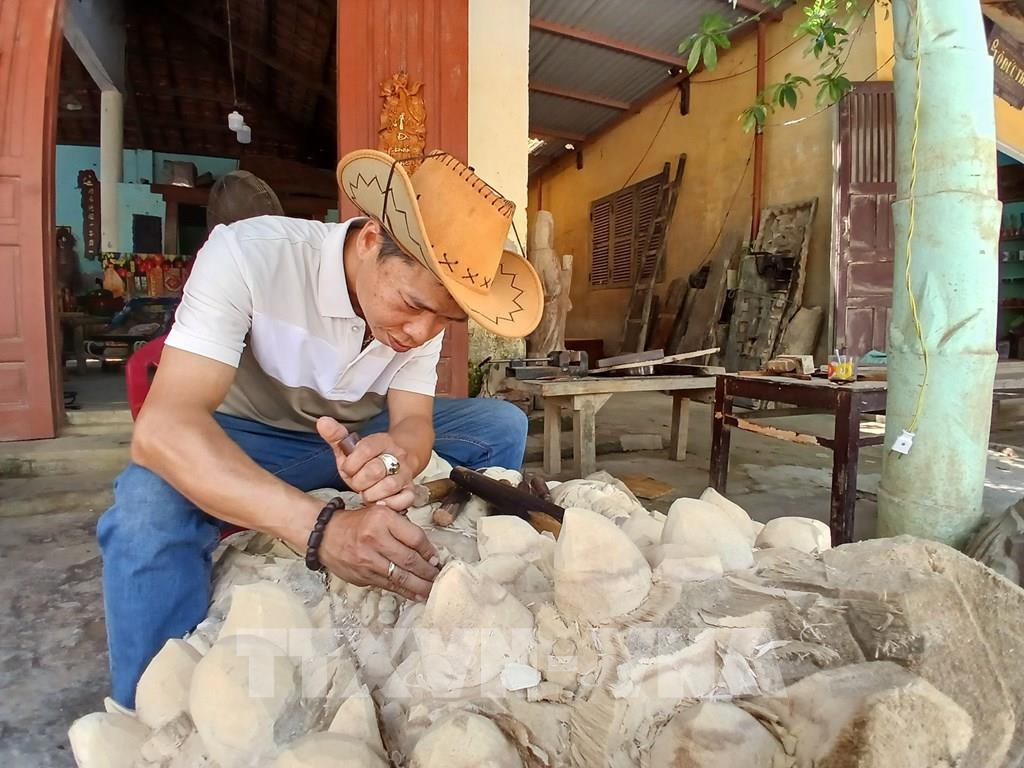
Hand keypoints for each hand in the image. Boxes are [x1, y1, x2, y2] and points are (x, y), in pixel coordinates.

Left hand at [317, 417, 415, 510]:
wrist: (398, 461)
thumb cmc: (369, 459)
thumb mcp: (351, 447)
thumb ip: (337, 436)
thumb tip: (322, 422)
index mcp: (382, 441)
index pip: (366, 449)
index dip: (352, 463)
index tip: (347, 469)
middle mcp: (397, 456)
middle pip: (375, 470)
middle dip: (359, 482)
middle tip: (357, 483)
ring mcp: (406, 473)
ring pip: (390, 485)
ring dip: (372, 494)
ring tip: (366, 494)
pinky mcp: (410, 489)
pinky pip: (406, 499)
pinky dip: (390, 504)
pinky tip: (379, 503)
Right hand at [319, 504, 438, 600]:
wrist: (324, 535)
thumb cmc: (357, 523)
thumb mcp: (380, 513)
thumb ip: (401, 527)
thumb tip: (427, 549)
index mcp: (382, 519)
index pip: (414, 538)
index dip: (429, 551)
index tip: (437, 559)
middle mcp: (375, 540)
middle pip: (409, 560)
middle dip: (428, 572)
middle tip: (440, 577)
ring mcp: (367, 561)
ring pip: (400, 577)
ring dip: (420, 586)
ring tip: (433, 590)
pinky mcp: (362, 576)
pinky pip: (388, 586)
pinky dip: (404, 592)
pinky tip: (416, 595)